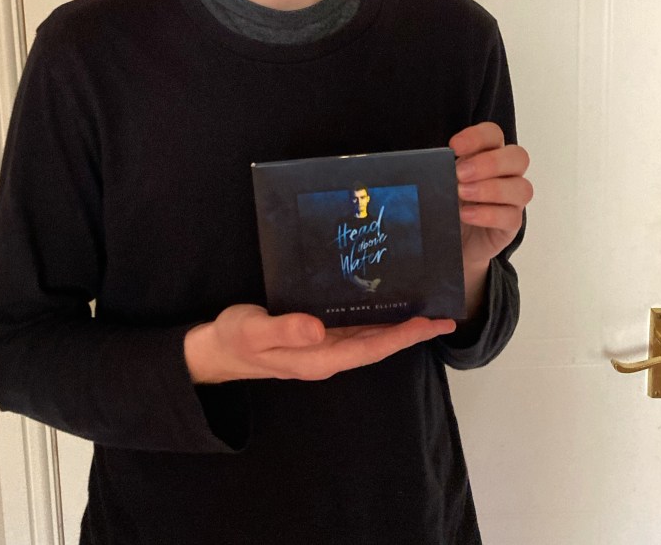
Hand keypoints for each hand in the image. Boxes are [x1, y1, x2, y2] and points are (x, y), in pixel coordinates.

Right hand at [184, 304, 455, 383]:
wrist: (216, 349)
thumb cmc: (235, 339)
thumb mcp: (254, 331)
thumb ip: (285, 330)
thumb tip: (319, 327)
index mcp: (319, 358)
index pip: (370, 348)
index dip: (402, 336)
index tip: (431, 324)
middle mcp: (327, 355)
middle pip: (378, 344)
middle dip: (410, 331)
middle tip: (444, 315)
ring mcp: (322, 346)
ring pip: (368, 336)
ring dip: (397, 324)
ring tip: (425, 308)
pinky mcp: (314, 335)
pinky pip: (353, 327)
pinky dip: (374, 317)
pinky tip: (383, 302)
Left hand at [450, 122, 531, 314]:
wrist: (450, 240)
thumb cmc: (447, 202)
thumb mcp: (441, 181)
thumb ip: (440, 168)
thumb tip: (423, 162)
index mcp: (489, 153)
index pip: (494, 134)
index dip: (477, 136)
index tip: (454, 147)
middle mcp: (507, 173)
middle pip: (518, 157)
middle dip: (489, 163)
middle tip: (460, 173)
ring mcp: (513, 200)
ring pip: (522, 188)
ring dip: (491, 189)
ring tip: (462, 194)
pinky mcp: (511, 224)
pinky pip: (511, 217)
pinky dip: (488, 214)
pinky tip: (466, 215)